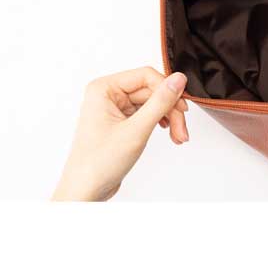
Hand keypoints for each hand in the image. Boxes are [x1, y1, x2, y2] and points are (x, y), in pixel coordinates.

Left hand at [52, 67, 188, 200]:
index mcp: (103, 89)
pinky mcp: (122, 122)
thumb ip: (160, 102)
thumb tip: (178, 79)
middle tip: (182, 128)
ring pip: (153, 103)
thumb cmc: (98, 163)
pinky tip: (169, 133)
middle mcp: (108, 95)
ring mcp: (115, 108)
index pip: (146, 76)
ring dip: (169, 118)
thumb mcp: (136, 130)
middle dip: (170, 110)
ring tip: (178, 136)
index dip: (167, 89)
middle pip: (152, 91)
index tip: (182, 106)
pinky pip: (148, 114)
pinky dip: (161, 123)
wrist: (85, 191)